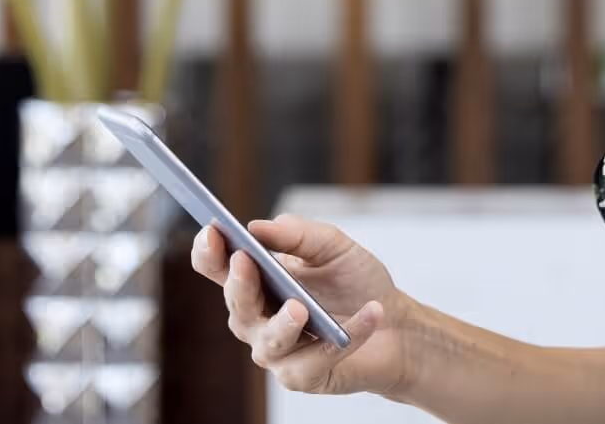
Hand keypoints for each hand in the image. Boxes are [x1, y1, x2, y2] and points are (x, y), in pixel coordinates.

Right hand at [190, 215, 409, 398]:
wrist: (397, 323)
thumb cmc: (356, 282)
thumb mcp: (333, 246)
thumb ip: (298, 234)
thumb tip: (258, 227)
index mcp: (256, 281)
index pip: (217, 268)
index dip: (208, 251)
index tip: (212, 231)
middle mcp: (258, 319)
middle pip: (237, 307)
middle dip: (239, 285)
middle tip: (247, 262)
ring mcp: (279, 352)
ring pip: (269, 343)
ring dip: (282, 325)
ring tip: (300, 307)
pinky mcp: (305, 377)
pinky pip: (317, 361)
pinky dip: (347, 336)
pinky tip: (370, 314)